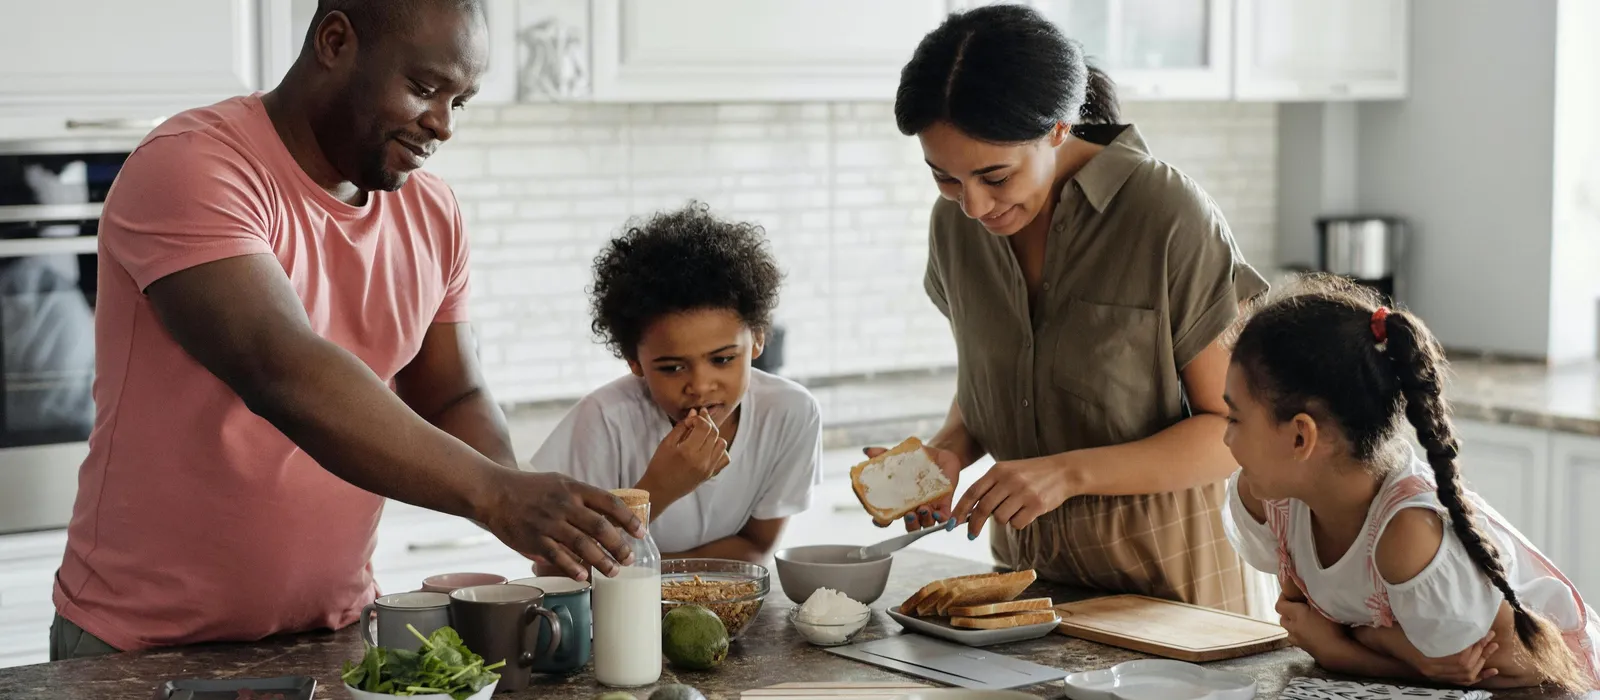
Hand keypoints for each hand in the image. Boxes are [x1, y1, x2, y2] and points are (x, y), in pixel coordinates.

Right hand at [480, 469, 644, 580]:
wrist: (495, 492)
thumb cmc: (531, 489)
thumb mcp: (561, 483)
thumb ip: (584, 498)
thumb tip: (610, 516)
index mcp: (574, 489)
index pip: (609, 502)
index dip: (628, 519)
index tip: (641, 532)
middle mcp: (564, 505)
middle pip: (600, 527)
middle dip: (619, 545)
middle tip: (630, 559)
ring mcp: (549, 523)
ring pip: (582, 544)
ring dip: (602, 560)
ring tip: (614, 571)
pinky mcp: (534, 539)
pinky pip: (557, 556)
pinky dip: (573, 568)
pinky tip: (584, 576)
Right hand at [642, 408, 729, 504]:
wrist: (659, 490)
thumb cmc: (659, 465)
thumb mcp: (666, 443)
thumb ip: (682, 426)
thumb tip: (694, 412)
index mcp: (688, 451)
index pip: (704, 426)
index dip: (699, 418)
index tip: (691, 419)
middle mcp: (702, 460)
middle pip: (715, 433)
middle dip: (707, 422)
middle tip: (699, 420)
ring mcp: (708, 469)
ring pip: (722, 444)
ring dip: (714, 436)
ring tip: (702, 435)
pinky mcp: (711, 474)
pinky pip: (725, 458)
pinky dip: (720, 450)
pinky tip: (709, 448)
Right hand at [861, 444, 964, 530]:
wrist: (940, 456)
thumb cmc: (917, 460)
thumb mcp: (899, 457)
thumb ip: (883, 455)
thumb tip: (867, 451)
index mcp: (900, 501)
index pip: (888, 517)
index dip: (881, 522)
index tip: (877, 519)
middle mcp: (914, 508)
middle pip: (910, 526)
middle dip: (909, 524)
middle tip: (908, 514)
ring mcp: (930, 508)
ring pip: (926, 524)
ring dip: (924, 520)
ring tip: (923, 509)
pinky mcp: (945, 504)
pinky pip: (944, 518)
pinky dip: (941, 519)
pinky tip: (938, 513)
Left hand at [949, 455, 1076, 537]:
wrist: (1063, 471)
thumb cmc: (1031, 474)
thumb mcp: (1008, 471)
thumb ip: (990, 487)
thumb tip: (970, 512)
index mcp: (998, 470)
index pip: (972, 492)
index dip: (959, 510)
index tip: (952, 524)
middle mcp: (1009, 480)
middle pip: (983, 508)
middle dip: (974, 525)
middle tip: (971, 535)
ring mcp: (1023, 492)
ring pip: (1000, 518)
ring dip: (1003, 520)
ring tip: (1015, 510)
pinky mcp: (1036, 505)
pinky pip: (1017, 523)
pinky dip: (1018, 523)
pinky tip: (1026, 512)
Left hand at [1276, 595, 1351, 661]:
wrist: (1336, 652)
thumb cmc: (1329, 626)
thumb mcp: (1322, 606)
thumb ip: (1312, 596)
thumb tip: (1305, 586)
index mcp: (1295, 615)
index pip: (1280, 605)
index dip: (1283, 597)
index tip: (1290, 593)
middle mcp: (1293, 628)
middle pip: (1283, 619)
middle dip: (1287, 612)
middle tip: (1298, 606)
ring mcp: (1298, 641)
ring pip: (1289, 631)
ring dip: (1292, 625)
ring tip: (1303, 620)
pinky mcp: (1305, 649)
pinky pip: (1297, 640)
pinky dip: (1300, 635)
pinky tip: (1310, 633)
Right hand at [1353, 626, 1500, 685]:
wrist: (1382, 639)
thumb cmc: (1397, 628)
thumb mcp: (1416, 622)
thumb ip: (1436, 621)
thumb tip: (1463, 613)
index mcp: (1427, 658)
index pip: (1459, 656)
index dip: (1474, 645)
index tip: (1483, 632)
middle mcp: (1432, 669)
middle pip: (1465, 666)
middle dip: (1481, 651)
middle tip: (1490, 636)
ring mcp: (1433, 674)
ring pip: (1466, 674)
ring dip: (1482, 661)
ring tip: (1492, 647)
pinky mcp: (1435, 674)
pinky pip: (1461, 680)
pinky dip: (1478, 676)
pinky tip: (1491, 670)